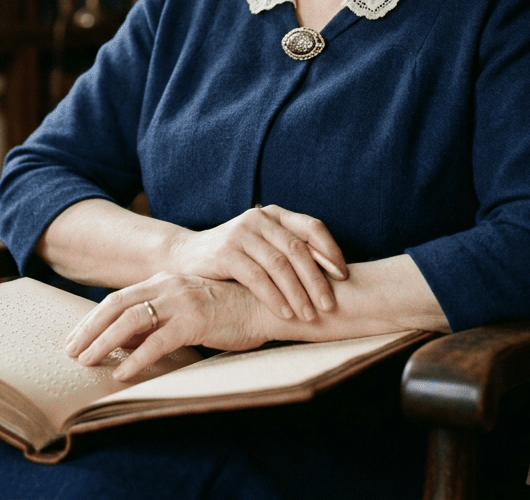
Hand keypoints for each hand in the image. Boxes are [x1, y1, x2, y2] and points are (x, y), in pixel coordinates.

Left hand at [65, 273, 269, 380]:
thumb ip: (158, 320)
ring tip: (86, 362)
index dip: (93, 318)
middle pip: (117, 305)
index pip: (119, 298)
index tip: (74, 338)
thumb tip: (123, 340)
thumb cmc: (228, 311)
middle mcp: (169, 286)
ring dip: (104, 342)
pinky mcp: (196, 320)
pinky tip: (122, 374)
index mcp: (165, 281)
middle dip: (89, 329)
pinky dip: (136, 358)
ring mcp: (182, 301)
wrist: (266, 307)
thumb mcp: (187, 311)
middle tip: (69, 352)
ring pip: (131, 321)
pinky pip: (158, 341)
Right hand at [166, 204, 347, 322]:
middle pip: (297, 249)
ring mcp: (241, 233)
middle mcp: (259, 218)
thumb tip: (334, 275)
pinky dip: (274, 297)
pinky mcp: (225, 251)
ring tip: (310, 315)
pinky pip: (257, 277)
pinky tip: (286, 314)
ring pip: (279, 264)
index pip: (312, 227)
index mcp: (274, 214)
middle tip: (330, 305)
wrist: (186, 256)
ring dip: (298, 293)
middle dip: (317, 280)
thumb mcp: (263, 247)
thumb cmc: (234, 257)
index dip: (331, 251)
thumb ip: (290, 252)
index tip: (344, 277)